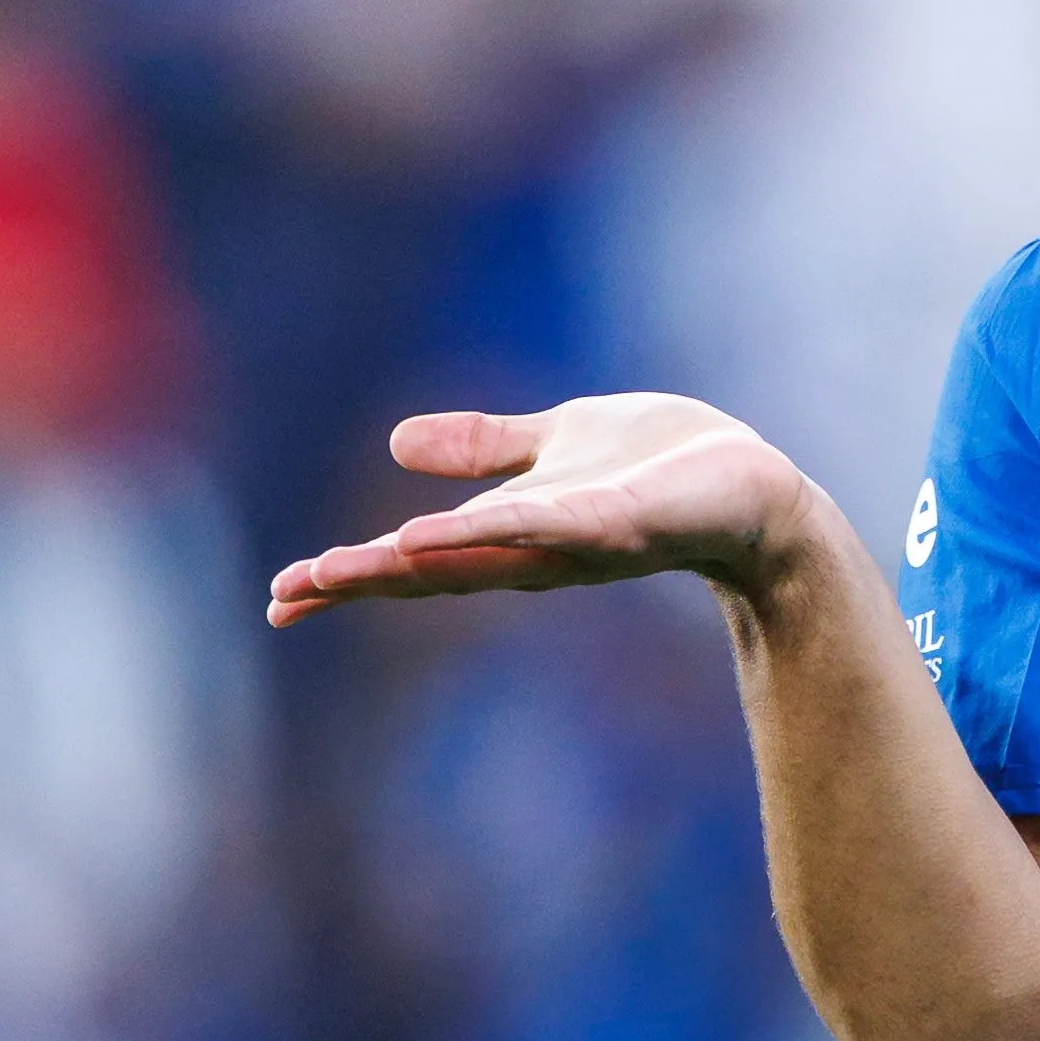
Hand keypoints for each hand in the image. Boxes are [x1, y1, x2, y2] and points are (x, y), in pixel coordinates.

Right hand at [266, 394, 825, 625]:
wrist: (757, 489)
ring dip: (408, 564)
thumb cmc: (666, 466)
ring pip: (478, 556)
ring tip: (338, 569)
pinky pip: (547, 525)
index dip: (352, 575)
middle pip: (432, 572)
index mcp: (512, 531)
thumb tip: (395, 445)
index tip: (282, 595)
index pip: (418, 558)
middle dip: (359, 583)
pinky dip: (490, 529)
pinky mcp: (620, 521)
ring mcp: (575, 540)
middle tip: (286, 598)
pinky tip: (433, 532)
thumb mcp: (556, 442)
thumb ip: (484, 448)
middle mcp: (534, 549)